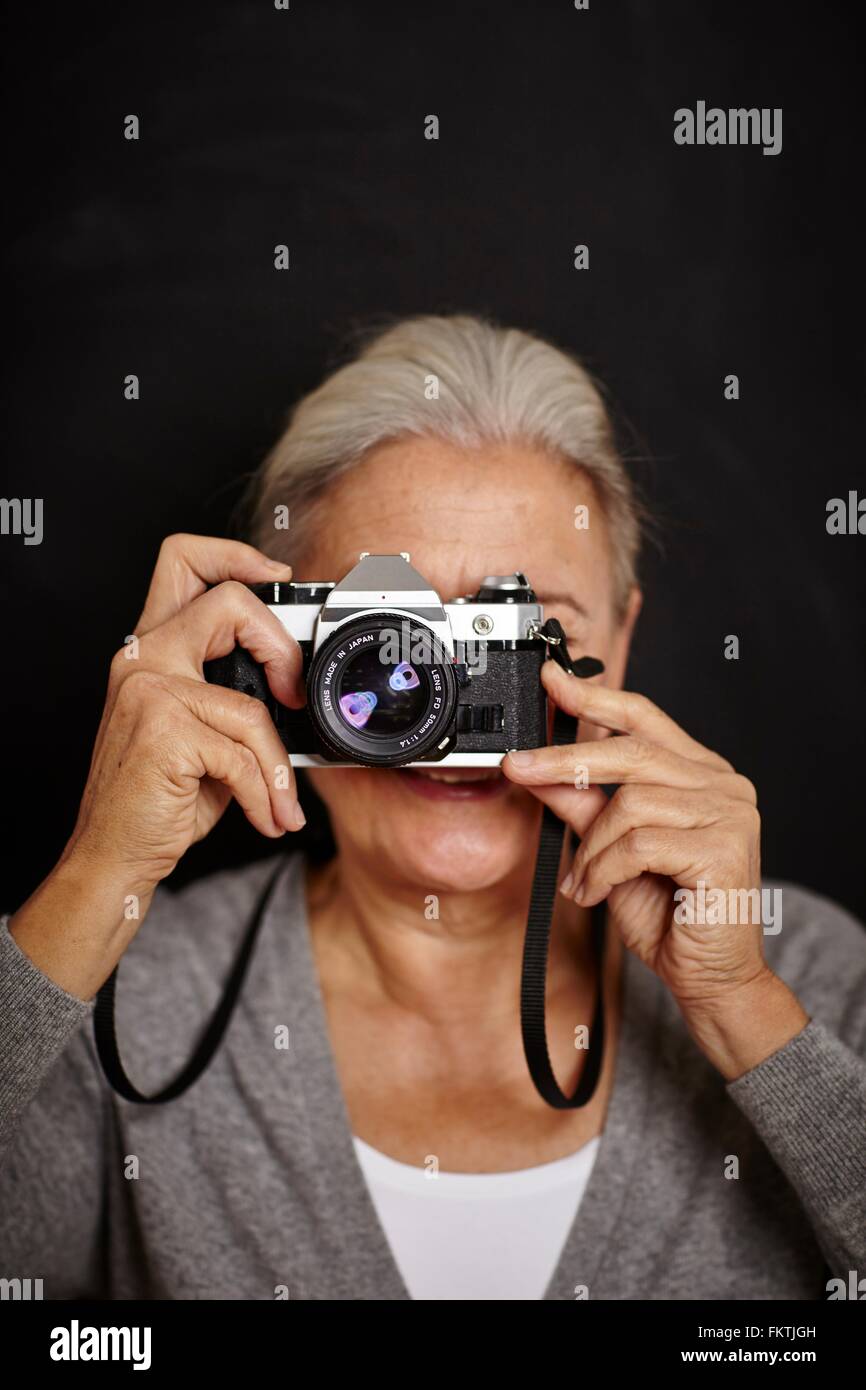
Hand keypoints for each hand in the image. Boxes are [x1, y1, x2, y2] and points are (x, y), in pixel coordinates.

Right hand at [10, 535, 305, 998]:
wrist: (114, 855)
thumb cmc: (158, 798)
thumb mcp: (197, 732)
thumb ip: (229, 692)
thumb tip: (293, 682)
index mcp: (149, 650)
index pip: (183, 561)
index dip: (235, 556)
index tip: (277, 577)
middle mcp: (143, 660)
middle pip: (227, 601)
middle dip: (280, 645)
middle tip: (293, 693)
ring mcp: (149, 692)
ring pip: (250, 706)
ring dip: (276, 767)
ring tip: (279, 800)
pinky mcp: (164, 731)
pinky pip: (244, 756)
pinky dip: (262, 795)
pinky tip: (263, 815)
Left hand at [502, 662, 808, 1078]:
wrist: (709, 978)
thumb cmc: (669, 915)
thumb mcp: (609, 851)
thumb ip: (581, 806)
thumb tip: (536, 768)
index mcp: (699, 773)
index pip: (644, 717)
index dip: (595, 696)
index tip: (551, 680)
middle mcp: (722, 784)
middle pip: (630, 751)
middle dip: (565, 760)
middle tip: (518, 767)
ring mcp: (729, 813)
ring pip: (629, 803)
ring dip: (591, 847)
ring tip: (584, 881)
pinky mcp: (724, 847)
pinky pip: (639, 842)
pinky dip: (605, 869)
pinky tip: (599, 893)